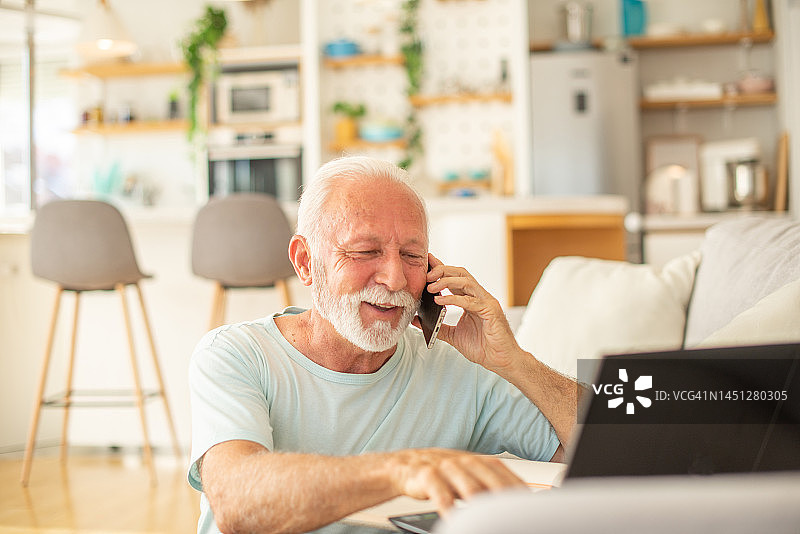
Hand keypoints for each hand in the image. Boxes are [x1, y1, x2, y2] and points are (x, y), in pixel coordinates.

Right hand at [389, 448, 525, 514]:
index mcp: (477, 461)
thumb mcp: (467, 475)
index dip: (517, 488)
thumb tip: (515, 502)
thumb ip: (488, 484)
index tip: (528, 504)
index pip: (503, 473)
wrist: (405, 465)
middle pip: (490, 481)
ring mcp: (446, 467)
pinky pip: (441, 494)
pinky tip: (455, 520)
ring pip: (469, 487)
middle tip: (514, 516)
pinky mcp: (427, 475)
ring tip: (490, 519)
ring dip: (481, 504)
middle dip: (505, 498)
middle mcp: (464, 462)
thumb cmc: (442, 473)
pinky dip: (449, 508)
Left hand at [419, 254, 520, 372]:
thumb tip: (416, 320)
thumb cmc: (482, 347)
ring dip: (446, 281)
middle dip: (442, 270)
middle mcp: (479, 297)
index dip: (441, 268)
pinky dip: (453, 299)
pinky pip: (470, 301)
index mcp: (471, 300)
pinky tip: (440, 301)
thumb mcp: (453, 335)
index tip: (427, 262)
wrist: (501, 360)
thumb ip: (437, 326)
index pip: (455, 278)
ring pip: (466, 282)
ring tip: (431, 287)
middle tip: (426, 275)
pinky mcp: (491, 311)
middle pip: (461, 274)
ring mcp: (486, 302)